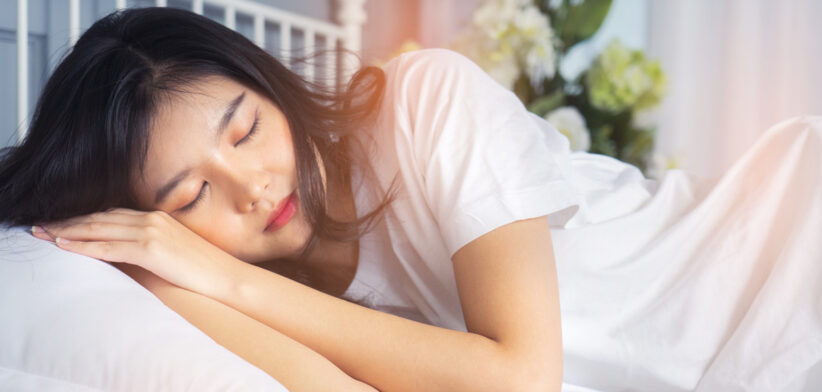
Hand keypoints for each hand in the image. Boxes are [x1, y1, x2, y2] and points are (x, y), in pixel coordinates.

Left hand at [32, 208, 243, 297]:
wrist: (225, 276)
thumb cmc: (203, 269)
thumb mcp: (174, 251)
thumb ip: (151, 245)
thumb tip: (126, 254)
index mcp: (157, 217)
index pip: (111, 213)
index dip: (84, 217)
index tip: (61, 222)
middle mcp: (151, 219)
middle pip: (100, 217)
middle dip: (68, 221)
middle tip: (40, 224)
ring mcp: (151, 231)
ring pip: (99, 228)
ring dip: (67, 231)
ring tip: (43, 233)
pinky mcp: (150, 248)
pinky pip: (108, 246)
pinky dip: (83, 245)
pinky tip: (64, 246)